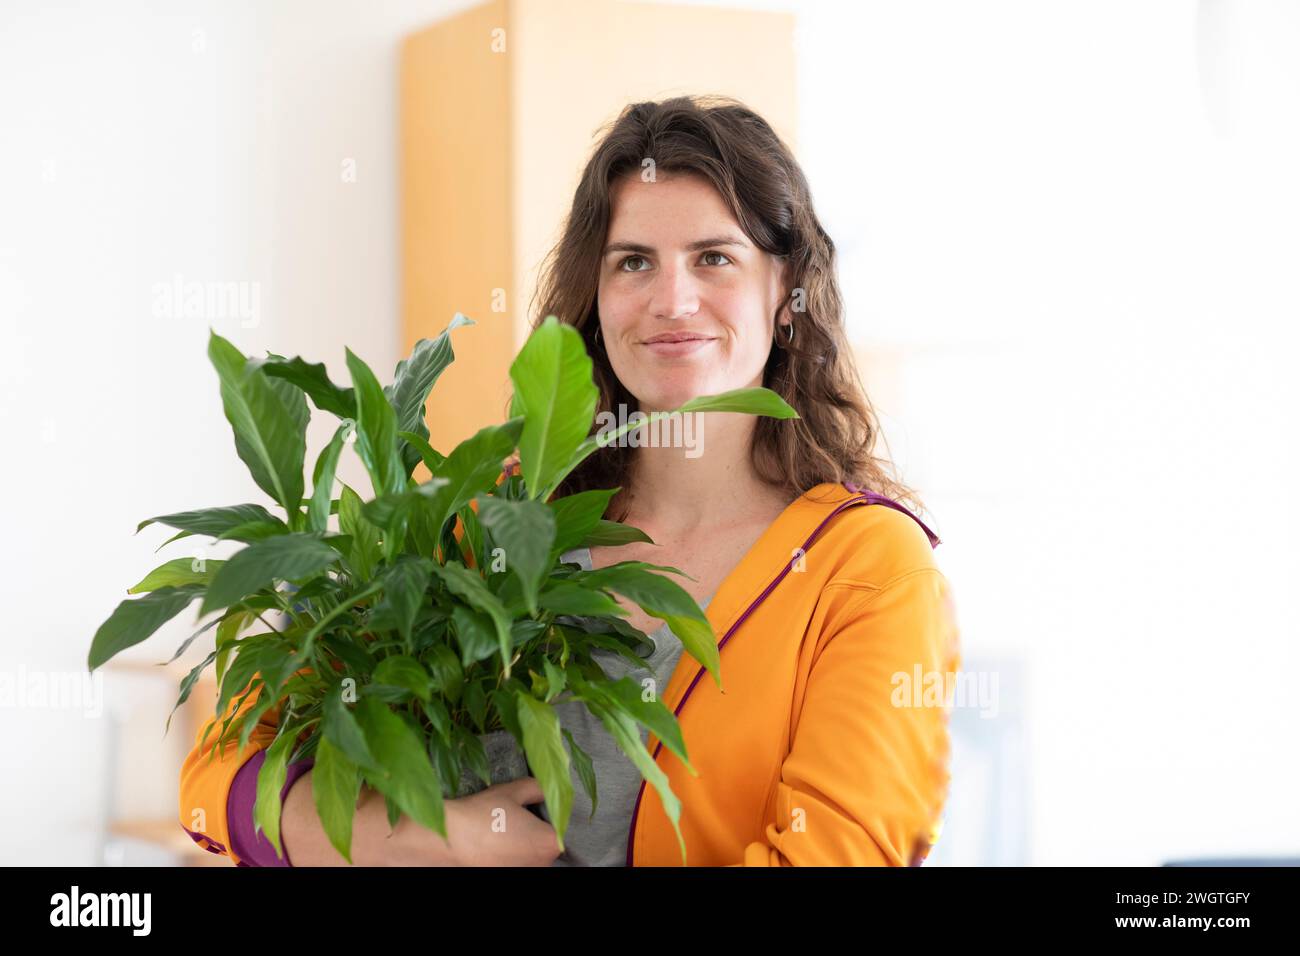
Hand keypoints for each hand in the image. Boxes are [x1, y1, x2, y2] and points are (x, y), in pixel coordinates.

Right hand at [441, 777, 562, 866]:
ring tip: (501, 833)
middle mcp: (542, 865)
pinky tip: (493, 846)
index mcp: (549, 842)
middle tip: (513, 819)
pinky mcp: (507, 879)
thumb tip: (547, 789)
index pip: (561, 827)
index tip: (531, 809)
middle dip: (535, 831)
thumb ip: (538, 788)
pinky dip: (509, 857)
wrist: (447, 840)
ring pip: (530, 856)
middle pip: (547, 844)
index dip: (548, 815)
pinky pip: (515, 864)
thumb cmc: (481, 814)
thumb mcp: (513, 791)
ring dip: (522, 846)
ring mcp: (524, 875)